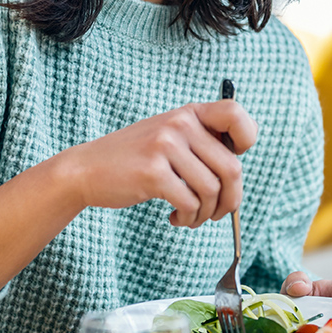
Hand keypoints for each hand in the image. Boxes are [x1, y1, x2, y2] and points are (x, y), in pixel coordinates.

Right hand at [55, 100, 256, 227]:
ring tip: (190, 217)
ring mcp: (166, 146)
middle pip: (232, 168)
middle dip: (230, 200)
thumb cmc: (134, 159)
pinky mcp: (153, 171)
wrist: (86, 169)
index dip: (245, 141)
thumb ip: (201, 144)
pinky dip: (188, 219)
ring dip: (206, 214)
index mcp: (189, 113)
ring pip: (212, 191)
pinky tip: (175, 218)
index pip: (237, 115)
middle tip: (216, 213)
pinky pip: (190, 204)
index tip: (229, 163)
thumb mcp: (169, 137)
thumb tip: (237, 174)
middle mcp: (180, 123)